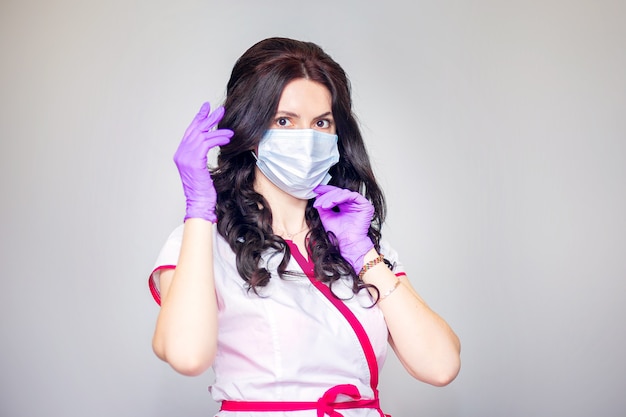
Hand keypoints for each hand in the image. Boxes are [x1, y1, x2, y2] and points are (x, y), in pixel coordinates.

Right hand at [173, 102, 233, 221]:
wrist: (199, 202)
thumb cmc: (203, 189)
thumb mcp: (201, 169)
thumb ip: (201, 155)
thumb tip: (211, 141)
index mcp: (181, 154)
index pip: (190, 131)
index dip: (198, 118)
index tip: (206, 108)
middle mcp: (181, 154)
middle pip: (195, 130)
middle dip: (208, 118)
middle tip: (219, 109)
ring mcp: (185, 157)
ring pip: (202, 136)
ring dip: (218, 130)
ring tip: (230, 129)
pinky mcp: (194, 162)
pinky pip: (207, 144)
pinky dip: (218, 139)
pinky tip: (228, 138)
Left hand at [313, 184, 374, 273]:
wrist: (347, 244)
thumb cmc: (339, 234)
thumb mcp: (326, 217)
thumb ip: (323, 206)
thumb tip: (317, 196)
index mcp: (344, 206)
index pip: (335, 194)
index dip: (325, 190)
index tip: (316, 190)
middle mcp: (352, 204)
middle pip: (338, 192)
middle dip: (326, 195)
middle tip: (318, 201)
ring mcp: (359, 204)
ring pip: (344, 193)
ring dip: (332, 197)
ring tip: (324, 205)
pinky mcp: (365, 205)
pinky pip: (352, 196)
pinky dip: (341, 197)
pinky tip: (332, 202)